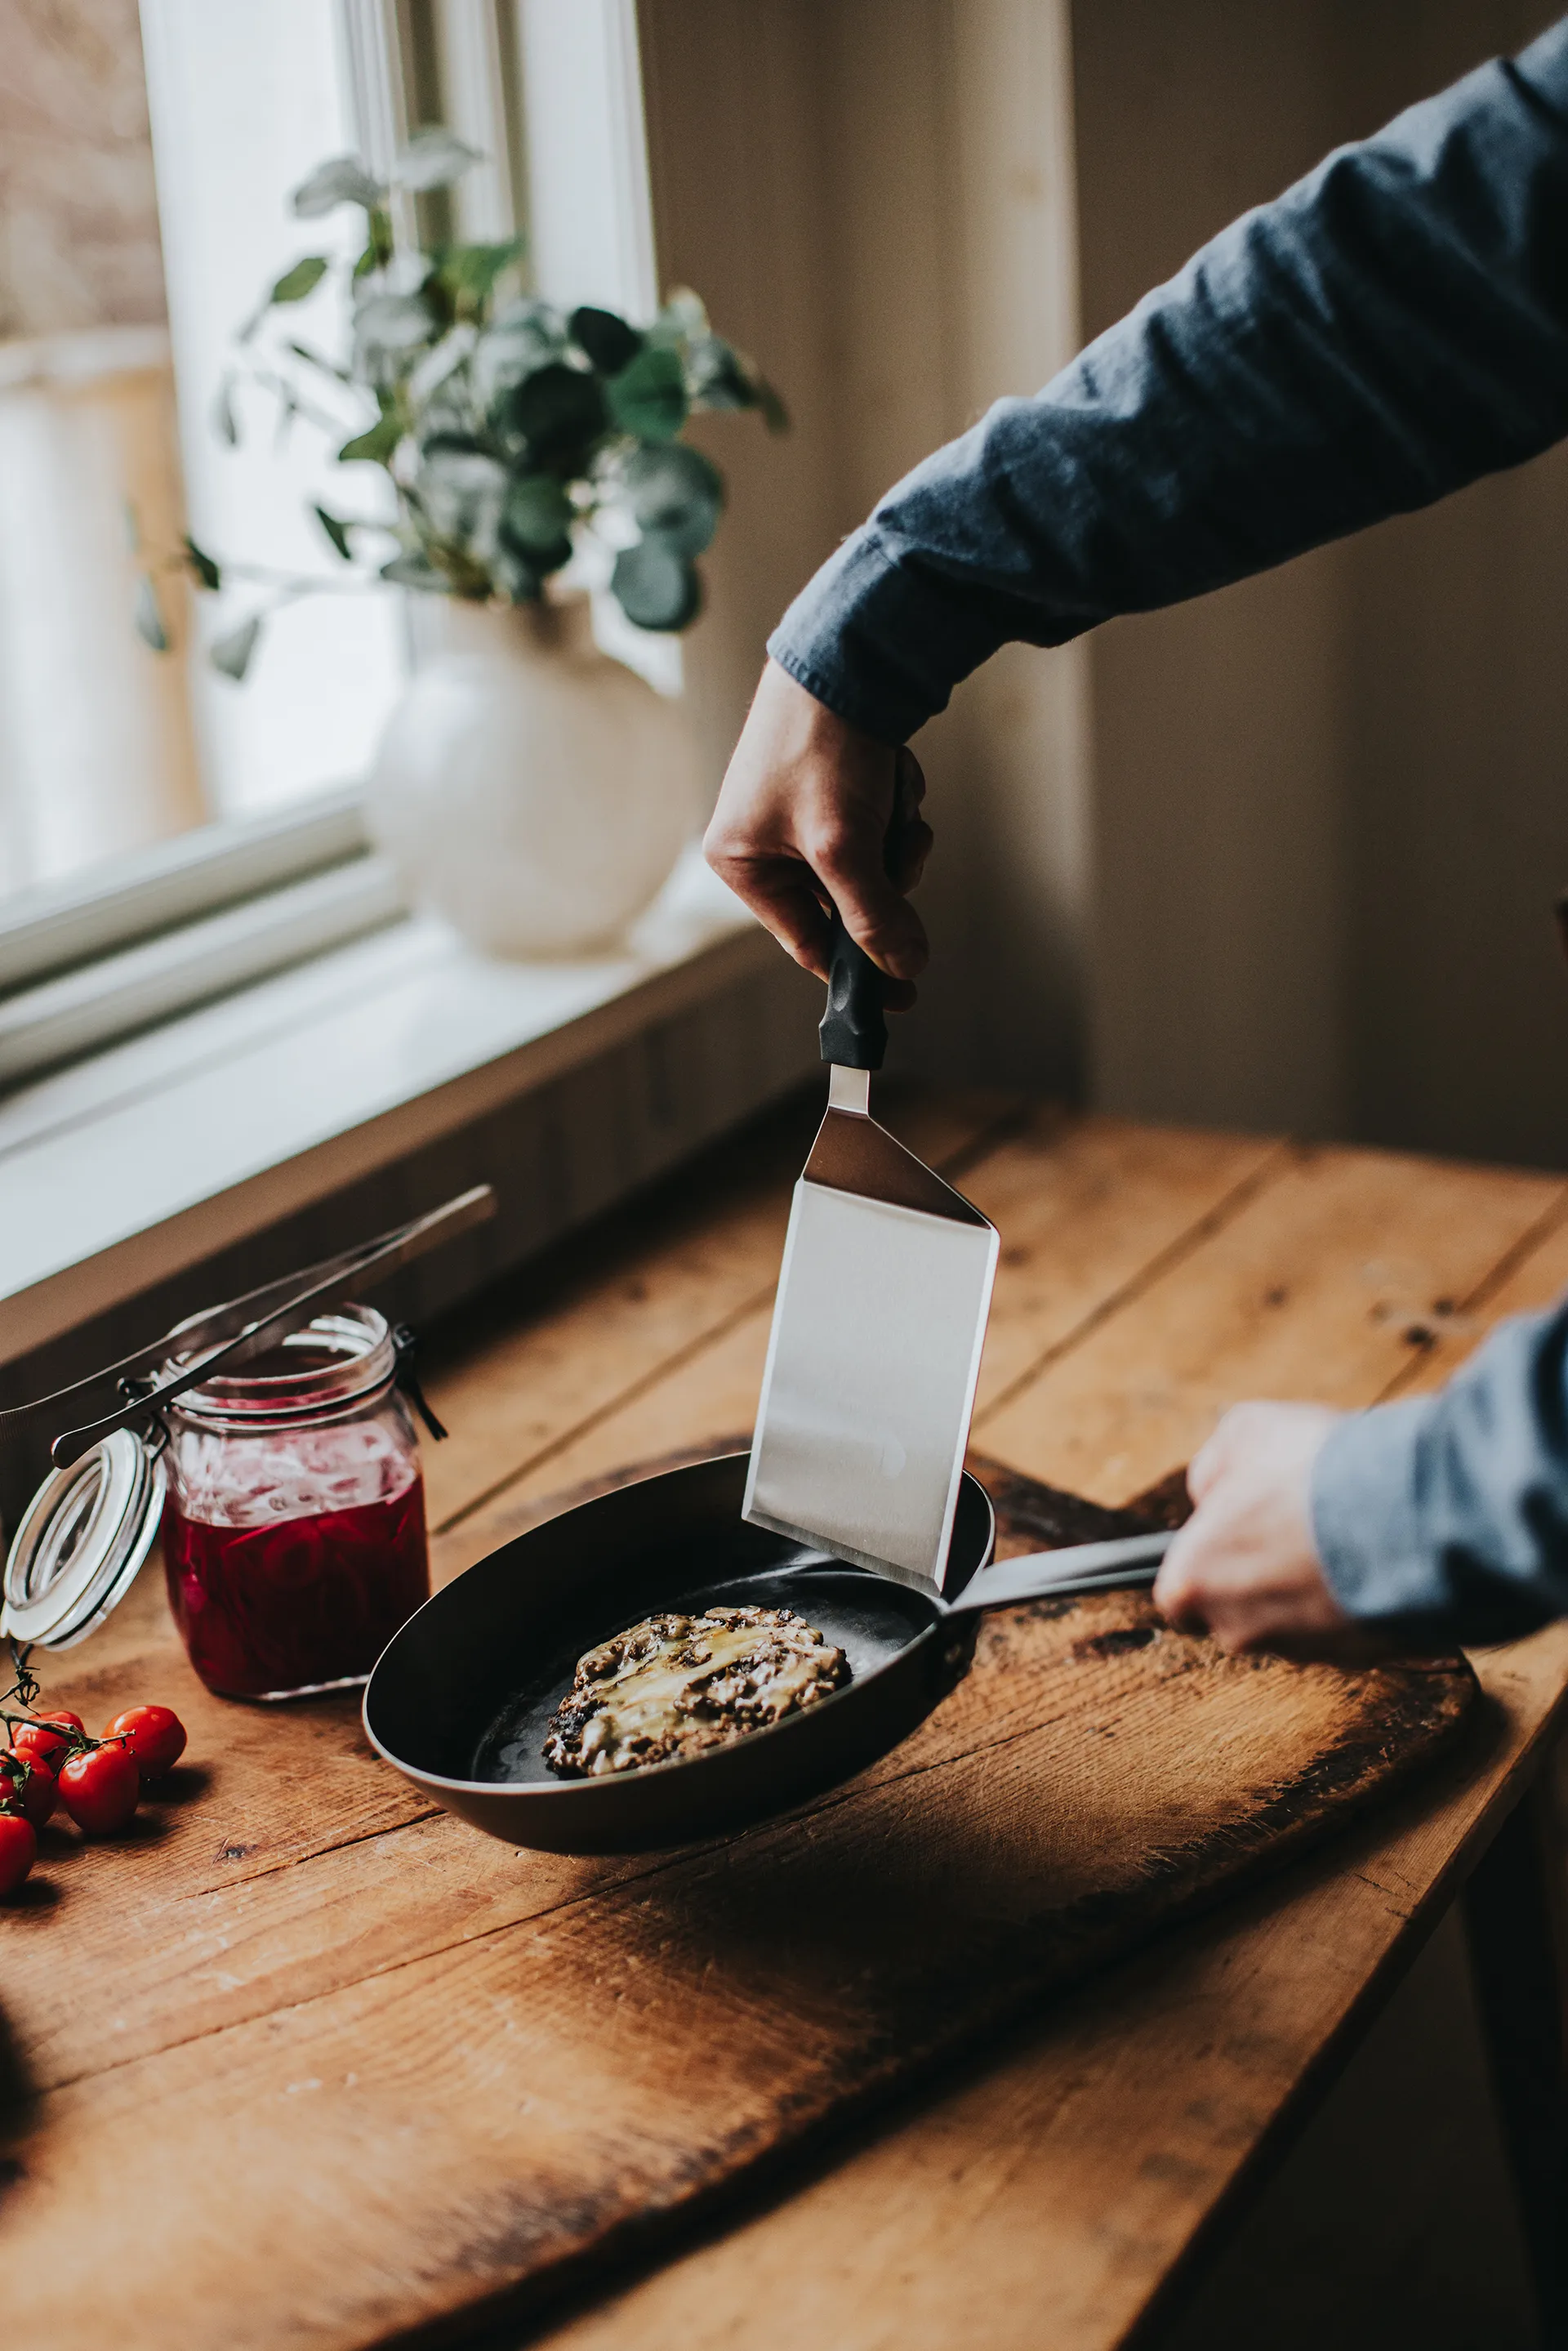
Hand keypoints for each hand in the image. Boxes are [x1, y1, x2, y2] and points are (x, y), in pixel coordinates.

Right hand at [704, 660, 933, 1001]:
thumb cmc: (822, 744)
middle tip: (901, 853)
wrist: (846, 653)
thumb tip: (903, 967)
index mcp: (741, 863)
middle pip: (845, 905)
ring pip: (870, 866)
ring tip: (893, 803)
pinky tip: (892, 778)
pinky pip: (879, 828)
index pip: (807, 941)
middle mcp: (764, 842)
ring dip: (895, 841)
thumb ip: (872, 915)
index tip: (904, 990)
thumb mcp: (845, 845)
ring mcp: (800, 814)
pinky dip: (896, 810)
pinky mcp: (835, 788)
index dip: (859, 969)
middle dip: (884, 879)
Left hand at [1153, 1402, 1350, 1655]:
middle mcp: (1237, 1628)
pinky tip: (1370, 1557)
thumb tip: (1212, 1493)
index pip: (1179, 1592)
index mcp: (1192, 1581)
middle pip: (1237, 1609)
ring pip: (1294, 1622)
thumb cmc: (1311, 1469)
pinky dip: (1354, 1599)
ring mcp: (1299, 1649)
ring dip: (1310, 1585)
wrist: (1402, 1511)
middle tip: (1292, 1526)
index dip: (1206, 1559)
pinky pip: (1346, 1630)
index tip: (1233, 1533)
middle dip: (1261, 1573)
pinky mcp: (1357, 1655)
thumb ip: (1212, 1469)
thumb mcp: (1242, 1432)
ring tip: (1339, 1534)